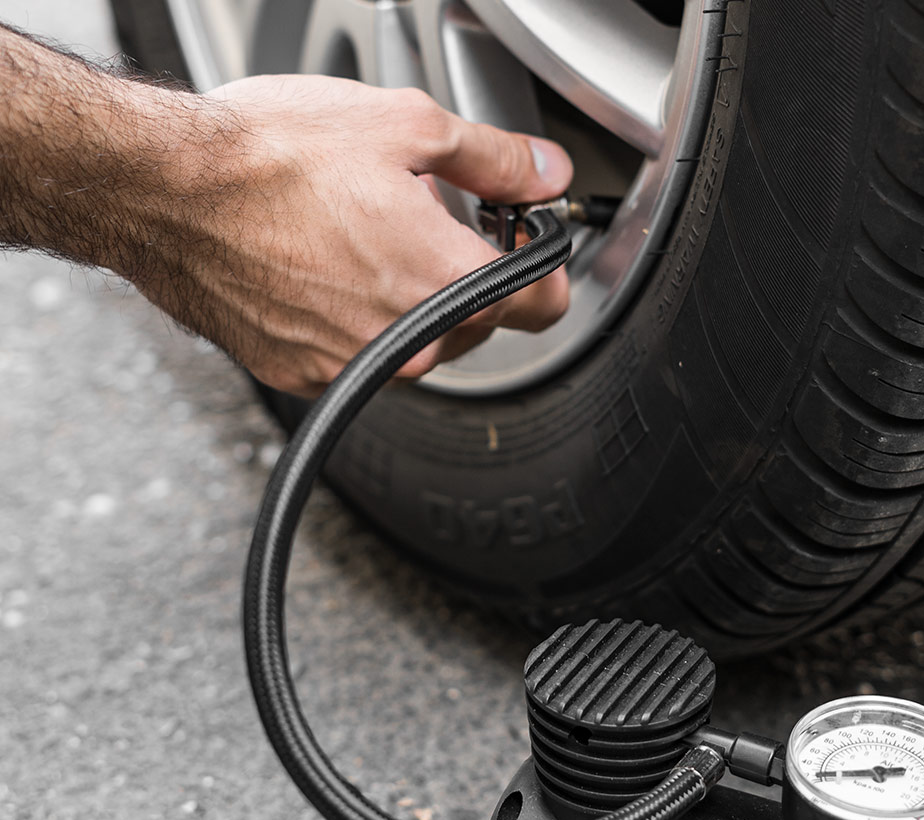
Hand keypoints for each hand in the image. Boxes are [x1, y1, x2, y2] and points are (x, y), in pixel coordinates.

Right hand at [138, 77, 573, 394]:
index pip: (547, 305)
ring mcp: (359, 367)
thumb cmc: (270, 158)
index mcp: (450, 281)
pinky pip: (360, 356)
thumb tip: (545, 172)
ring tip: (360, 237)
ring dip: (408, 298)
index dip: (546, 266)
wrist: (165, 193)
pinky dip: (354, 321)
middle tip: (421, 216)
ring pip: (420, 342)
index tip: (524, 241)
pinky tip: (320, 270)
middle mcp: (412, 341)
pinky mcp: (309, 377)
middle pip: (480, 322)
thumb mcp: (404, 125)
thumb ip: (493, 158)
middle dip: (463, 272)